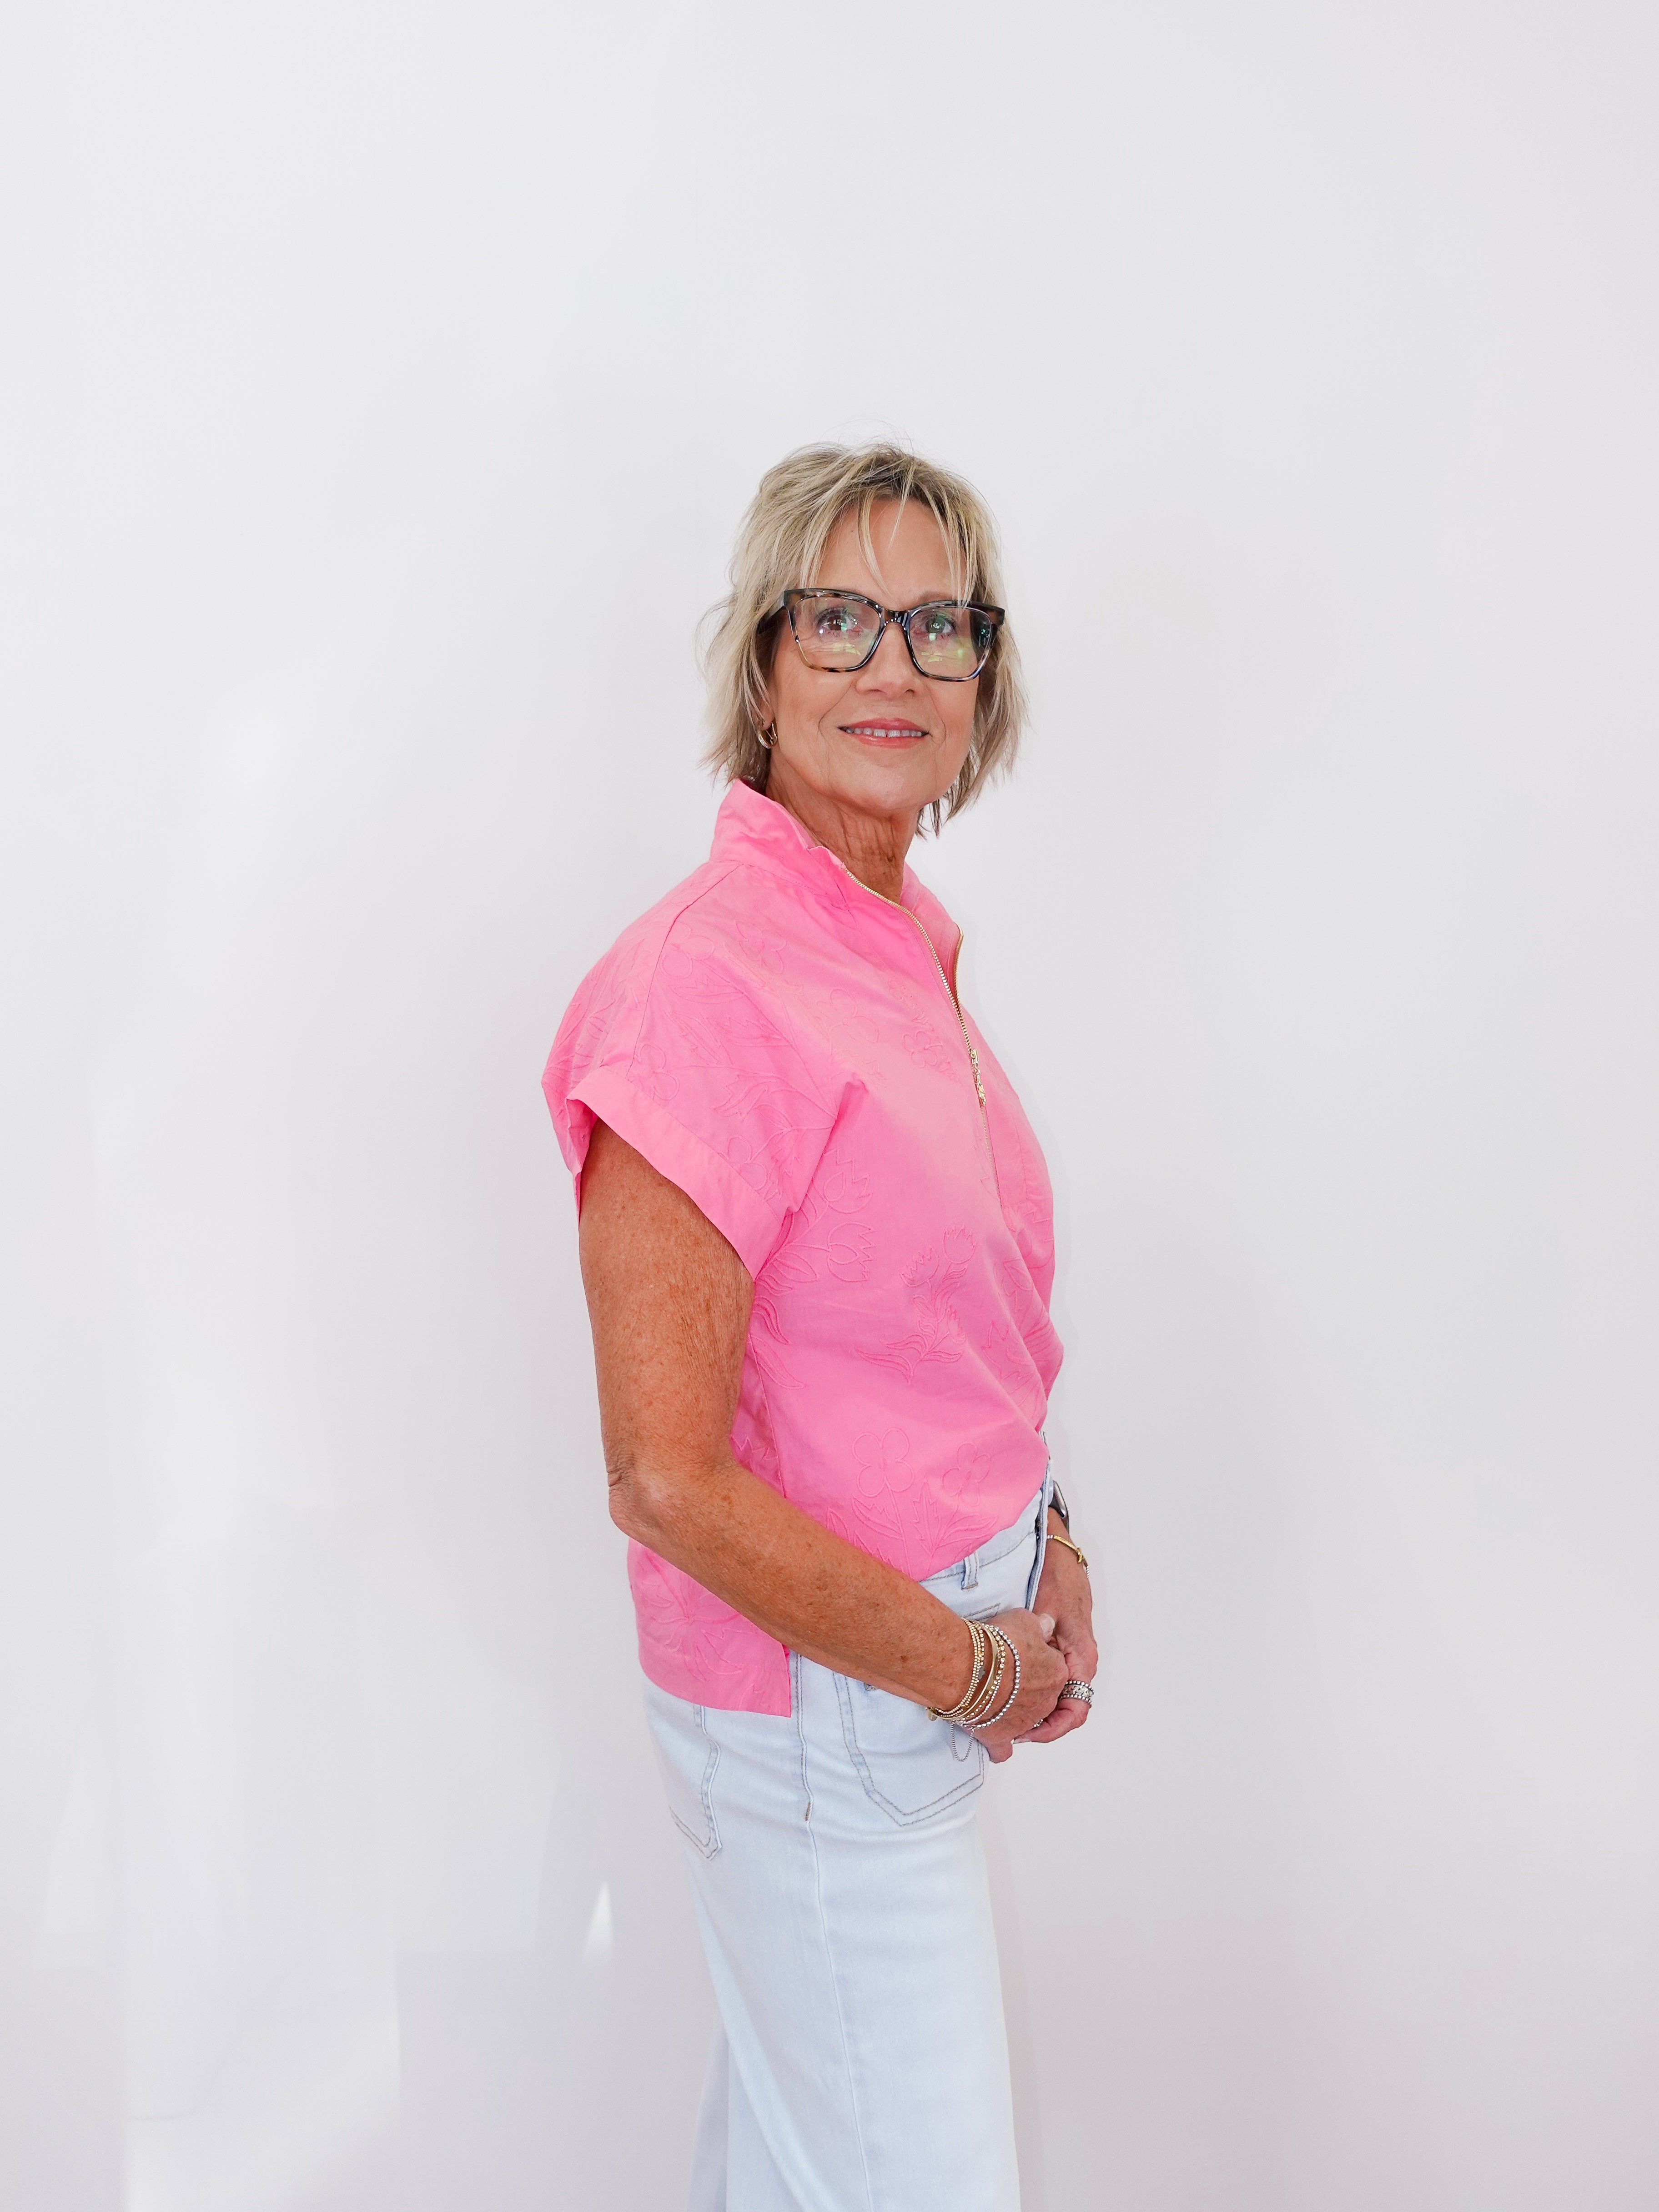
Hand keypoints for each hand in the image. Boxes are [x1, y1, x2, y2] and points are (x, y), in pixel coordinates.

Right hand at [970, 1608, 1068, 1763]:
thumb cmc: (996, 1642)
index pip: (1052, 1665)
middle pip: (1040, 1694)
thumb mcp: (1024, 1619)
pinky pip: (1003, 1749)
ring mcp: (1024, 1722)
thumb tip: (1046, 1627)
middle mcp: (1045, 1701)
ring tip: (992, 1697)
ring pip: (1024, 1720)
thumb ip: (1039, 1625)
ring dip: (1011, 1710)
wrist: (968, 1667)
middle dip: (1025, 1687)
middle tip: (1004, 1674)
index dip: (1034, 1658)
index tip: (1018, 1653)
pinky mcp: (1001, 1737)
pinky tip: (991, 1734)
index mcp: (1056, 1673)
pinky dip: (998, 1744)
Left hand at [1017, 1516, 1097, 1745]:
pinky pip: (1051, 1677)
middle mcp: (1079, 1659)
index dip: (1052, 1729)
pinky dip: (1034, 1690)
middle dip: (1039, 1724)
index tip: (1025, 1734)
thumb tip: (1033, 1676)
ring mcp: (1069, 1652)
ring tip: (1005, 1716)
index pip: (1076, 1710)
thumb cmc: (1053, 1575)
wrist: (1055, 1549)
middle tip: (1007, 1731)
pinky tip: (1010, 1691)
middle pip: (1066, 1708)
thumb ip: (1041, 1642)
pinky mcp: (1058, 1644)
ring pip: (1058, 1695)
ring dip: (1036, 1709)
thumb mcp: (1045, 1611)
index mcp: (1081, 1656)